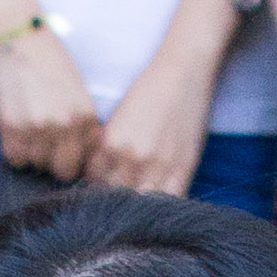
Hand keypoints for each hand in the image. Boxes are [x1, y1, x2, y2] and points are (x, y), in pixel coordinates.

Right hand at [0, 16, 103, 182]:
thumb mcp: (77, 91)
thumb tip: (84, 154)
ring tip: (28, 130)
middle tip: (45, 145)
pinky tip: (16, 131)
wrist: (19, 37)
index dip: (73, 159)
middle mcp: (63, 124)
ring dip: (32, 153)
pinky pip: (14, 158)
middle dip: (53, 162)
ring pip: (36, 164)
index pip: (84, 161)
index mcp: (84, 116)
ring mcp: (36, 127)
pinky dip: (14, 150)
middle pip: (61, 170)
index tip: (64, 153)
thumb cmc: (49, 62)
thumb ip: (83, 124)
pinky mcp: (10, 126)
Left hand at [86, 13, 227, 195]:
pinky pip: (168, 201)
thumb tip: (98, 177)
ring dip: (135, 206)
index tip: (100, 186)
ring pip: (138, 205)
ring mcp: (159, 165)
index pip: (93, 181)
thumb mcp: (118, 119)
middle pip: (112, 197)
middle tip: (113, 200)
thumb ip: (108, 149)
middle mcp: (132, 158)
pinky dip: (160, 205)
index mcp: (112, 143)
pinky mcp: (183, 169)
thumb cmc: (149, 91)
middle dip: (111, 199)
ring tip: (134, 202)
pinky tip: (155, 203)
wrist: (184, 71)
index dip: (95, 185)